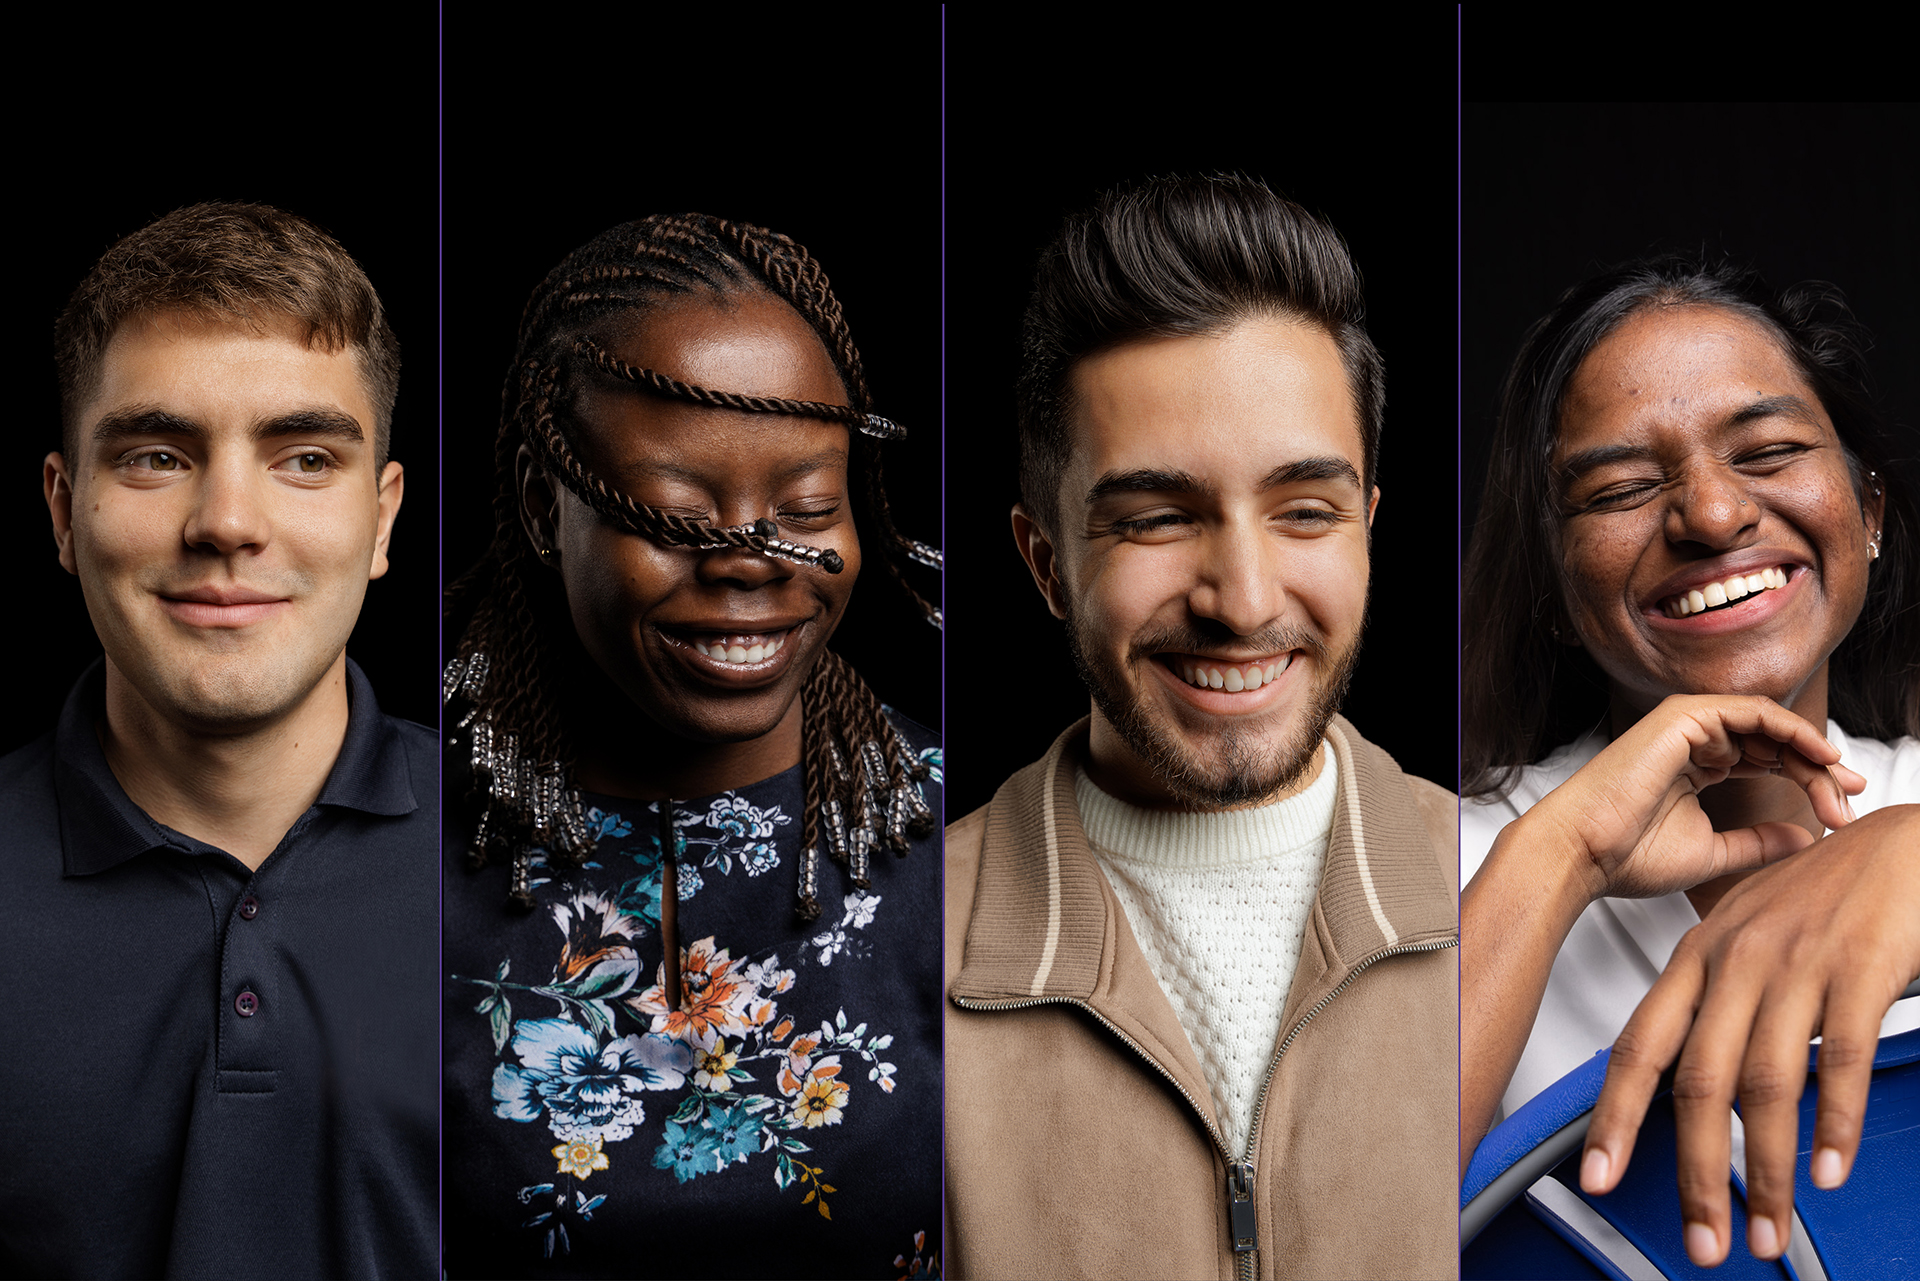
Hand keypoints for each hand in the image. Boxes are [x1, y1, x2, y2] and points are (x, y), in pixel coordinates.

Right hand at [1460, 694, 1861, 1176]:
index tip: (1841, 812)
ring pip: (1767, 723)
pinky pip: (1751, 711)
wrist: (1581, 854)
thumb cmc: (1626, 857)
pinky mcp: (1682, 718)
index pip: (1764, 760)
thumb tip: (1805, 840)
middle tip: (1849, 798)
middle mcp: (1691, 741)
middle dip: (1818, 768)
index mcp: (1694, 767)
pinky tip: (1814, 756)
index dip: (1807, 781)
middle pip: (1772, 741)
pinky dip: (1788, 729)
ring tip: (1837, 784)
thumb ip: (1758, 843)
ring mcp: (1685, 726)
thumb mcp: (1712, 852)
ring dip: (1809, 751)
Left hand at [1580, 804, 1919, 1266]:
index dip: (1615, 1116)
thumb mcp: (1753, 946)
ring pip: (1764, 1083)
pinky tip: (1828, 1168)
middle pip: (1697, 1079)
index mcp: (1700, 954)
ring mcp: (1796, 963)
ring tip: (1767, 1225)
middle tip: (1705, 1237)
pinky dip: (1831, 1124)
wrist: (1903, 844)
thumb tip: (1701, 1092)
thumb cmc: (1826, 898)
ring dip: (1764, 1169)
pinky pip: (1838, 1060)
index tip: (1599, 1173)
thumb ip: (1721, 1012)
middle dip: (1696, 1171)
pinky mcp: (1857, 968)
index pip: (1639, 1045)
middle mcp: (1736, 959)